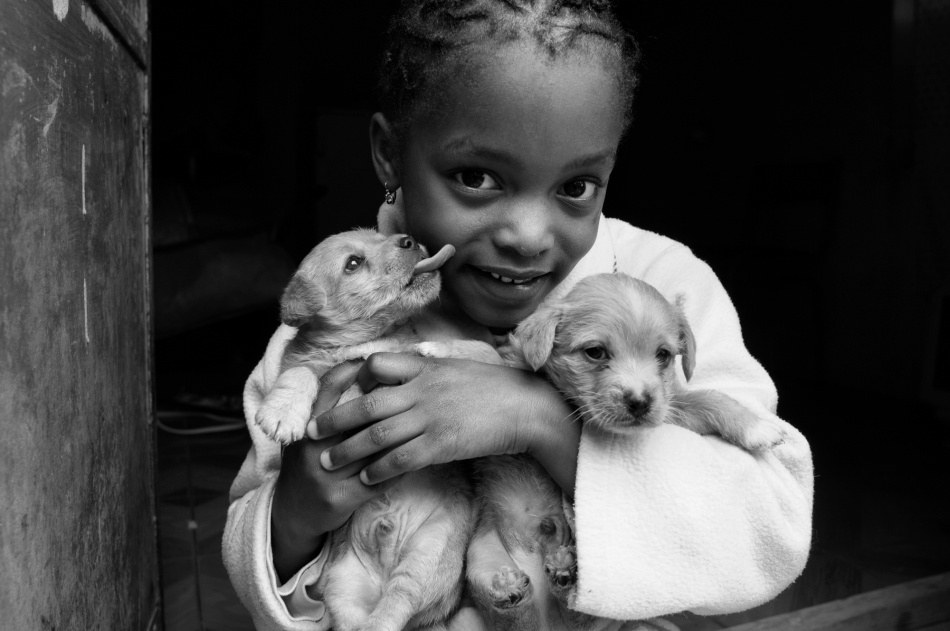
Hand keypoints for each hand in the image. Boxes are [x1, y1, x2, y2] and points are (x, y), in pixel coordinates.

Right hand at [270, 361, 402, 581]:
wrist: (294, 511)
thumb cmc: (309, 462)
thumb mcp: (310, 432)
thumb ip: (328, 407)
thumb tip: (356, 368)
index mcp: (306, 426)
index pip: (329, 388)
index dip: (353, 371)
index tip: (377, 362)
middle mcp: (313, 447)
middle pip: (356, 416)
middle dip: (386, 402)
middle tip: (410, 389)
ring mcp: (326, 474)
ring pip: (372, 448)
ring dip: (400, 434)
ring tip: (422, 419)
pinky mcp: (342, 498)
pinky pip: (379, 478)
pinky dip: (400, 466)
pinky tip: (417, 456)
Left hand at [310, 352, 580, 492]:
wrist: (525, 407)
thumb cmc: (495, 388)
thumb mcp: (457, 367)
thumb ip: (429, 370)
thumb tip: (409, 371)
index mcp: (425, 368)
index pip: (377, 365)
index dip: (353, 379)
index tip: (337, 392)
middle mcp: (421, 390)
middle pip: (366, 404)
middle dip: (335, 419)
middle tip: (311, 431)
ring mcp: (429, 417)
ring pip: (376, 434)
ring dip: (348, 450)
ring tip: (328, 461)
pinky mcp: (440, 443)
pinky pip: (401, 459)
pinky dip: (379, 469)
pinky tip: (365, 479)